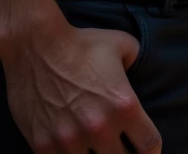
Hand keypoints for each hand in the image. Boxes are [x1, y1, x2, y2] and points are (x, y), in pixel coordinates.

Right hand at [0, 17, 159, 153]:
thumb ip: (136, 60)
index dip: (151, 151)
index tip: (146, 151)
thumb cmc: (79, 44)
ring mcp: (70, 140)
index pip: (150, 145)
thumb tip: (138, 71)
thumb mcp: (121, 44)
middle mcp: (100, 128)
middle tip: (119, 148)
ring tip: (95, 149)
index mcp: (123, 105)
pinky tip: (71, 151)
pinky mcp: (44, 146)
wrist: (35, 45)